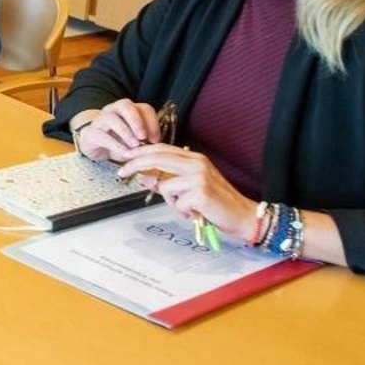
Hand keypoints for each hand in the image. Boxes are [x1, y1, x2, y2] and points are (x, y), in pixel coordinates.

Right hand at [72, 99, 161, 161]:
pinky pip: (101, 135)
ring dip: (125, 131)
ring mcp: (100, 120)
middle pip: (125, 105)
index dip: (152, 122)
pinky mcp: (90, 133)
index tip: (156, 139)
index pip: (143, 108)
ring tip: (134, 145)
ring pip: (111, 117)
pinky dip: (115, 144)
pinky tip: (124, 153)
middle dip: (136, 121)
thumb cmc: (119, 142)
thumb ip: (146, 142)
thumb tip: (160, 148)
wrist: (94, 147)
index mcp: (128, 111)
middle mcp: (113, 111)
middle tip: (144, 137)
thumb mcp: (136, 142)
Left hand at [117, 144, 257, 242]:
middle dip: (136, 165)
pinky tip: (196, 212)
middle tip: (122, 172)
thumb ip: (168, 180)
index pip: (161, 149)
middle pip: (157, 158)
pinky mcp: (200, 193)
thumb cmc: (216, 202)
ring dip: (171, 201)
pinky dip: (182, 211)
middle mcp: (197, 163)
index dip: (140, 152)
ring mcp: (199, 177)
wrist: (243, 216)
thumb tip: (144, 177)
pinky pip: (176, 203)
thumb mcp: (190, 187)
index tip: (124, 157)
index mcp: (194, 158)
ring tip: (188, 207)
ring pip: (165, 185)